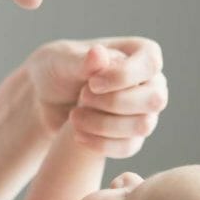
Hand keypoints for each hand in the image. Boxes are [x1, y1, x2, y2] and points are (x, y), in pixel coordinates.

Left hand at [24, 37, 167, 158]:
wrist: (45, 98)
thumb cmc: (57, 68)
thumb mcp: (62, 59)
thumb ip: (82, 60)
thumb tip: (100, 53)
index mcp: (141, 53)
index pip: (151, 64)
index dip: (124, 76)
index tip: (92, 82)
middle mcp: (151, 82)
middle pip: (154, 99)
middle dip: (114, 103)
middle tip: (82, 97)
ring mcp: (145, 111)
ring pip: (143, 126)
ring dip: (104, 124)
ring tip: (74, 117)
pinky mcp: (132, 137)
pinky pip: (129, 147)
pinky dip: (101, 144)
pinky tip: (77, 135)